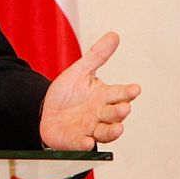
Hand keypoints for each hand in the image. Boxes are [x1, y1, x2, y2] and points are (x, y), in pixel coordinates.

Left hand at [39, 31, 141, 149]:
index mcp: (104, 96)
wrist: (44, 111)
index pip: (119, 93)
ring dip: (112, 131)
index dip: (127, 92)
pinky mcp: (77, 140)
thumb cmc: (67, 93)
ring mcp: (90, 128)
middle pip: (114, 113)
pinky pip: (83, 143)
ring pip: (105, 131)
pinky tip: (87, 141)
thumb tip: (114, 35)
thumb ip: (97, 56)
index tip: (135, 88)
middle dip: (120, 112)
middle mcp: (101, 114)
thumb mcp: (80, 71)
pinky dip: (85, 143)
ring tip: (118, 128)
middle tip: (124, 108)